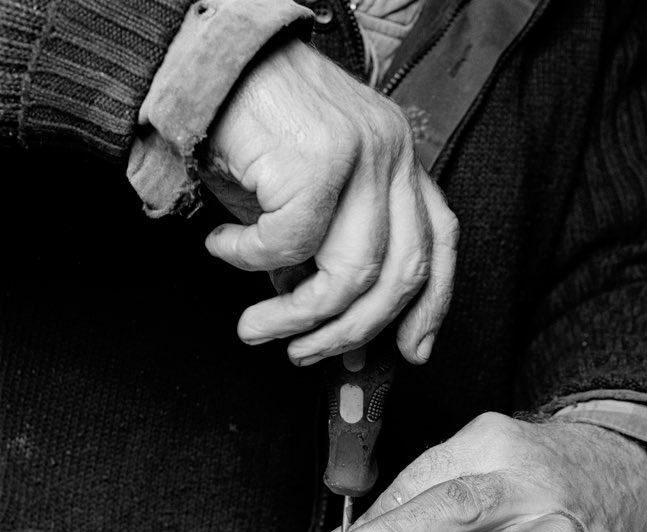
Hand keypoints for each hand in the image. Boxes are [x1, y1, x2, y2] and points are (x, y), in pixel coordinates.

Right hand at [200, 38, 457, 365]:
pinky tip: (224, 247)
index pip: (439, 243)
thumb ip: (323, 259)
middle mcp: (393, 155)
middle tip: (305, 355)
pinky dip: (250, 259)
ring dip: (296, 316)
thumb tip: (329, 329)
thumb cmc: (254, 132)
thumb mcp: (305, 201)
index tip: (413, 352)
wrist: (204, 58)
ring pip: (353, 271)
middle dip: (351, 331)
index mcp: (400, 163)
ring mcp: (363, 153)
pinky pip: (291, 243)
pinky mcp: (319, 157)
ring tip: (255, 328)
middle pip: (401, 273)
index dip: (433, 306)